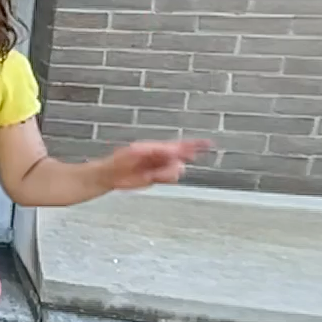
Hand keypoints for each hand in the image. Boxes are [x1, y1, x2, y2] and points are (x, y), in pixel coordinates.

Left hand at [95, 139, 211, 191]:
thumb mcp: (137, 152)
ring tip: (152, 173)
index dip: (195, 144)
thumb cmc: (121, 160)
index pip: (180, 144)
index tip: (209, 143)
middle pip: (182, 156)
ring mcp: (160, 168)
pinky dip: (164, 177)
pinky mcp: (157, 178)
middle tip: (182, 159)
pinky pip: (170, 178)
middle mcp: (162, 156)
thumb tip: (173, 150)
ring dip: (168, 171)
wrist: (111, 175)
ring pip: (177, 169)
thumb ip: (156, 151)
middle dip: (183, 158)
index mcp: (158, 147)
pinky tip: (152, 177)